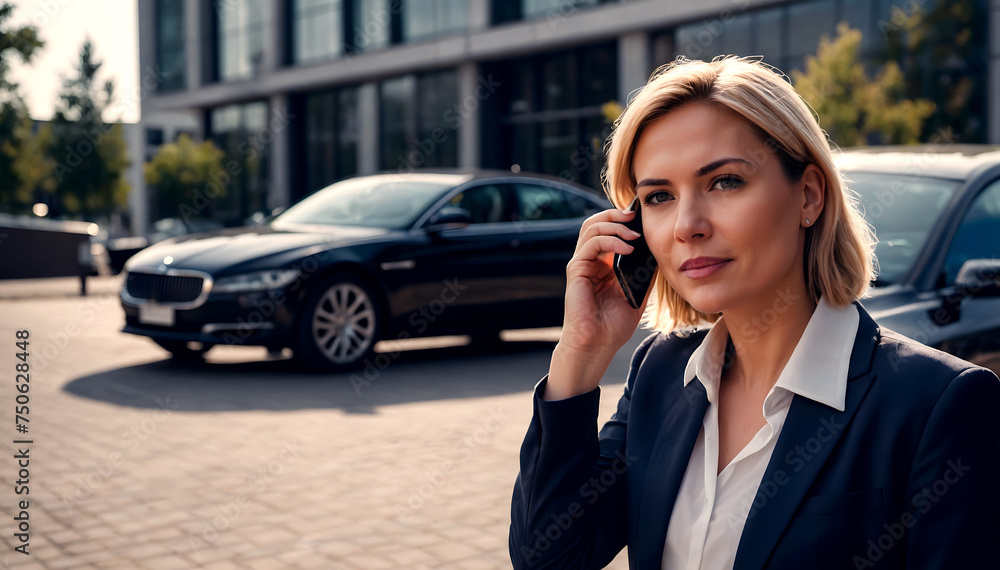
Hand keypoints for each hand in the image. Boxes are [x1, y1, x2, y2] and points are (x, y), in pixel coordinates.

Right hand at [544, 207, 655, 399]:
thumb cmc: (613, 326)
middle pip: (596, 223)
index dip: (622, 220)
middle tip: (635, 215)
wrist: (597, 345)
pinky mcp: (576, 270)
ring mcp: (581, 264)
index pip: (608, 230)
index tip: (642, 219)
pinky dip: (610, 241)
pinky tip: (627, 249)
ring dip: (614, 225)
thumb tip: (660, 254)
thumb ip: (644, 274)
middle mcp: (590, 261)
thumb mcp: (637, 294)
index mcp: (602, 264)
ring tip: (634, 235)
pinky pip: (591, 245)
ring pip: (591, 228)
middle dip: (615, 214)